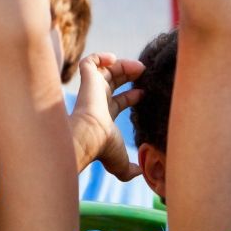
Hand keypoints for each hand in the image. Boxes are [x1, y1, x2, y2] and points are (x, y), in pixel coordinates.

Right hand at [70, 53, 143, 181]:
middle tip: (144, 72)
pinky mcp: (87, 79)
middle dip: (129, 75)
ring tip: (138, 67)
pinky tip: (114, 59)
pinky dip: (101, 57)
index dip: (132, 95)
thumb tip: (142, 174)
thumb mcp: (121, 163)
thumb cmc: (104, 148)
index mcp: (104, 116)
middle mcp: (97, 101)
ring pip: (105, 70)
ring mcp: (91, 90)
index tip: (144, 92)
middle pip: (114, 82)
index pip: (118, 101)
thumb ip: (130, 170)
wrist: (89, 136)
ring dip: (122, 65)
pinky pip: (89, 61)